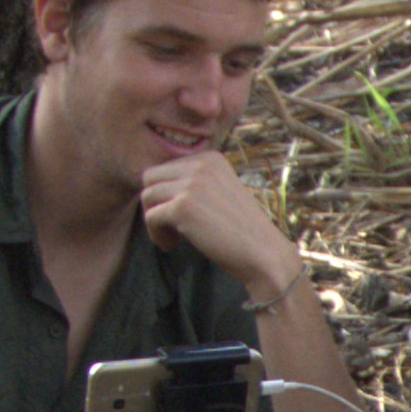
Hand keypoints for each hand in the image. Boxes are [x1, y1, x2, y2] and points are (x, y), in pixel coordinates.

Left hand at [137, 151, 295, 301]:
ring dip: (154, 221)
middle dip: (155, 204)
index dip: (167, 195)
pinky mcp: (183, 207)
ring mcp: (191, 184)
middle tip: (171, 228)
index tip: (181, 217)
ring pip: (147, 196)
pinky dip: (156, 235)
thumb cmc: (241, 230)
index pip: (166, 168)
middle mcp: (201, 164)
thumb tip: (153, 189)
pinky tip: (171, 246)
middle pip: (150, 178)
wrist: (263, 253)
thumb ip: (194, 184)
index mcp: (211, 158)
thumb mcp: (219, 192)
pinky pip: (150, 217)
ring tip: (171, 239)